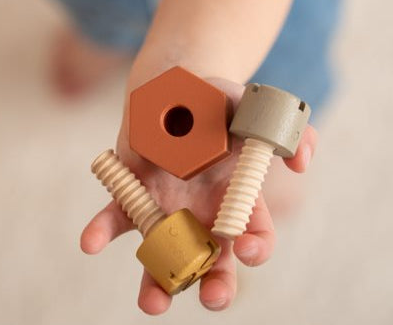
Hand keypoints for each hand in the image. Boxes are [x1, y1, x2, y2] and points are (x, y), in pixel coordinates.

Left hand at [81, 77, 316, 313]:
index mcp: (237, 200)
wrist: (175, 89)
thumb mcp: (254, 108)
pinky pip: (117, 218)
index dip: (256, 247)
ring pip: (164, 257)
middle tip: (212, 296)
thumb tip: (302, 161)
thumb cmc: (218, 103)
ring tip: (152, 303)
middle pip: (214, 264)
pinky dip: (102, 231)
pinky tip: (91, 242)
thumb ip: (286, 130)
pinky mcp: (134, 195)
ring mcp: (167, 209)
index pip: (255, 235)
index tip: (247, 247)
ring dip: (158, 284)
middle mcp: (203, 214)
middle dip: (216, 287)